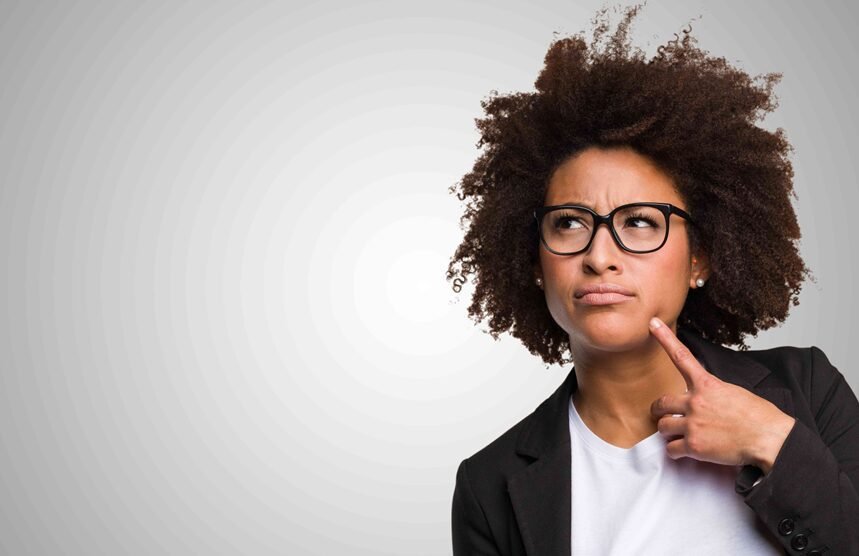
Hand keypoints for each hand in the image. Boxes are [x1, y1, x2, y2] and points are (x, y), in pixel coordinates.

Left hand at [648, 317, 794, 472]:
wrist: (770, 439)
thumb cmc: (760, 417)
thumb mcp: (735, 393)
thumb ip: (712, 392)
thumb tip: (705, 398)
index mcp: (707, 385)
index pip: (681, 356)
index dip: (664, 338)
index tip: (652, 324)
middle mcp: (695, 402)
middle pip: (661, 402)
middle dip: (660, 410)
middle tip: (663, 414)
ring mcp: (693, 423)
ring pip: (662, 426)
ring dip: (669, 431)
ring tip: (681, 435)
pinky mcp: (694, 445)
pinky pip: (671, 449)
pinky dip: (676, 451)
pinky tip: (686, 450)